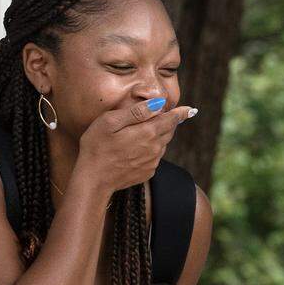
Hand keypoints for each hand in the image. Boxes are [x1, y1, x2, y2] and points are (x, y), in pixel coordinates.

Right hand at [74, 98, 196, 193]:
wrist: (93, 180)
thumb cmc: (96, 147)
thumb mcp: (110, 121)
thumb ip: (136, 112)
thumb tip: (158, 104)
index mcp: (147, 132)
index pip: (171, 119)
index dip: (181, 113)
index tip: (190, 109)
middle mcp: (154, 148)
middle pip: (169, 131)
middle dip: (169, 123)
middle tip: (164, 117)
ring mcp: (152, 162)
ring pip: (162, 145)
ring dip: (158, 137)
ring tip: (144, 133)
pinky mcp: (147, 173)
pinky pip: (154, 158)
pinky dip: (151, 151)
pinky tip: (136, 151)